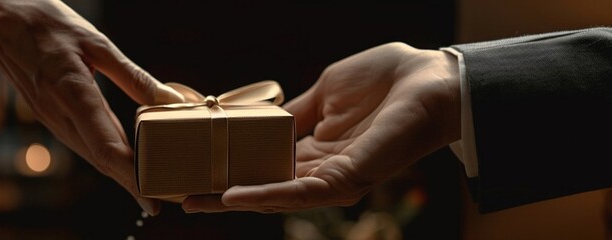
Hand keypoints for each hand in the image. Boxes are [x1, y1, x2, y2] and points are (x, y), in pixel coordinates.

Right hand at [0, 1, 185, 214]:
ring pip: (90, 154)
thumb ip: (133, 76)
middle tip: (156, 201)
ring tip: (146, 187)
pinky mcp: (50, 117)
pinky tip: (120, 161)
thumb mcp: (97, 44)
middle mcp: (60, 113)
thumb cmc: (48, 25)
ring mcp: (52, 118)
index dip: (130, 175)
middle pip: (100, 158)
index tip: (149, 195)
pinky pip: (81, 143)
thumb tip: (168, 99)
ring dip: (117, 173)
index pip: (106, 145)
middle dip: (129, 183)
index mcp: (73, 92)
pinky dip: (103, 156)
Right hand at [182, 42, 460, 212]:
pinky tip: (232, 195)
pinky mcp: (349, 179)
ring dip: (233, 200)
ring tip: (194, 199)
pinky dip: (265, 196)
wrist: (431, 78)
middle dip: (222, 192)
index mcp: (316, 148)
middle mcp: (322, 169)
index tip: (195, 168)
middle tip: (180, 194)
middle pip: (264, 187)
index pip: (266, 165)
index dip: (231, 168)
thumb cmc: (387, 80)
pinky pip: (300, 193)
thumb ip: (294, 113)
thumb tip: (258, 119)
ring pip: (275, 196)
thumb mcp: (325, 93)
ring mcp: (335, 178)